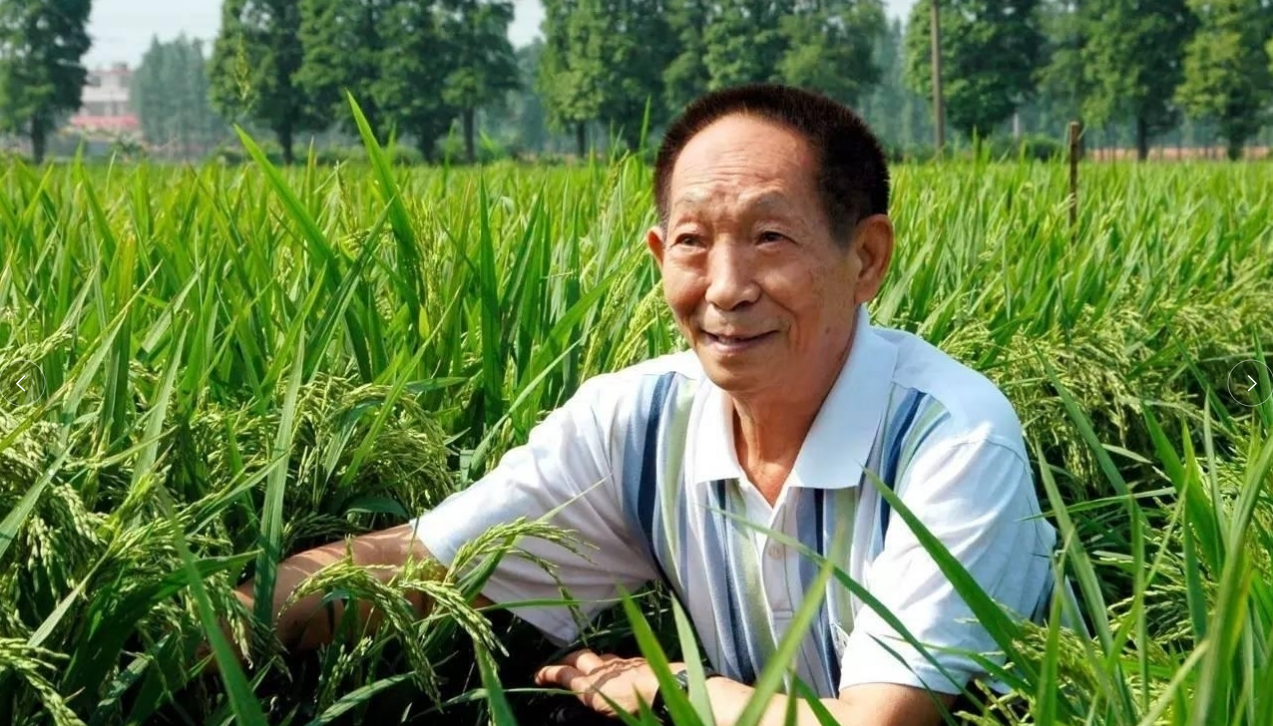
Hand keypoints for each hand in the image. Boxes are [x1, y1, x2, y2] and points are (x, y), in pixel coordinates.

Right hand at [535, 648, 678, 716]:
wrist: (668, 692)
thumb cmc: (637, 708)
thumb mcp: (604, 707)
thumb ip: (592, 700)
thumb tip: (587, 695)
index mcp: (592, 688)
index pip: (565, 676)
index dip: (550, 673)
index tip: (539, 675)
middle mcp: (604, 671)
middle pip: (580, 659)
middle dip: (568, 660)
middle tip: (561, 665)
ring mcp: (622, 665)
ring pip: (601, 658)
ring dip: (592, 661)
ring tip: (589, 668)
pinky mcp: (639, 663)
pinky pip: (620, 661)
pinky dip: (612, 665)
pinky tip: (618, 673)